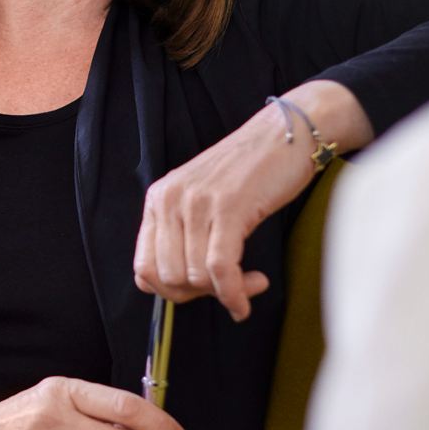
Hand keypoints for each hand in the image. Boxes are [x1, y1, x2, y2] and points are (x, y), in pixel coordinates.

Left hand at [133, 81, 369, 321]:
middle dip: (200, 295)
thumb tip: (183, 286)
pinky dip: (235, 293)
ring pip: (195, 277)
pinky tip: (248, 294)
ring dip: (226, 292)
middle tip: (229, 287)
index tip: (199, 292)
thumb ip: (184, 233)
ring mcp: (197, 203)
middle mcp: (170, 200)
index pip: (143, 267)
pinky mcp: (228, 208)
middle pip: (168, 277)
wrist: (285, 134)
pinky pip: (221, 269)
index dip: (170, 291)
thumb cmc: (249, 170)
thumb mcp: (202, 198)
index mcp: (158, 199)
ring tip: (250, 283)